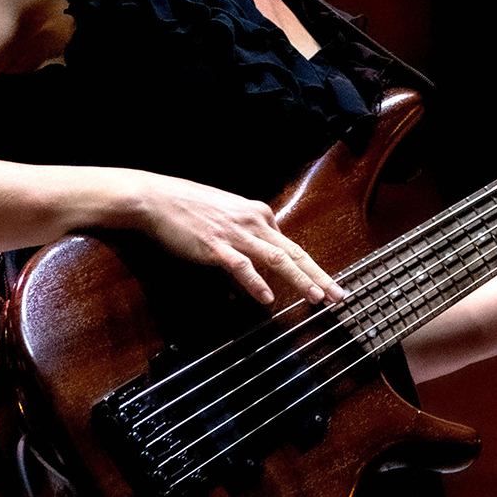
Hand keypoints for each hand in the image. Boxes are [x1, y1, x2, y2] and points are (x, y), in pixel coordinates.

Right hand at [125, 172, 342, 306]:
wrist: (157, 198)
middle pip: (295, 252)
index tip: (328, 285)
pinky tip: (267, 298)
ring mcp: (236, 234)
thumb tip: (259, 261)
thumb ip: (248, 234)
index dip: (312, 267)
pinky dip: (256, 283)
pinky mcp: (216, 246)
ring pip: (277, 259)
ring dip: (300, 279)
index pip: (292, 245)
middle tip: (339, 295)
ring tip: (316, 298)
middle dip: (320, 276)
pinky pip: (241, 267)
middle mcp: (255, 222)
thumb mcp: (228, 215)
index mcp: (259, 214)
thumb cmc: (189, 207)